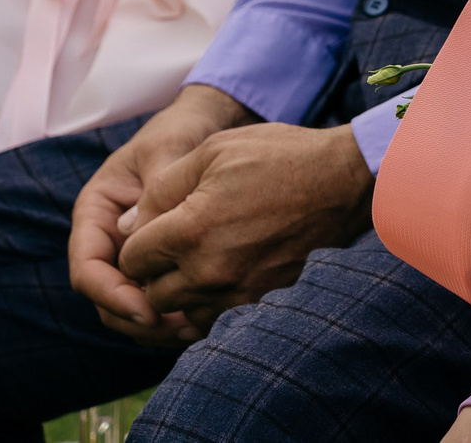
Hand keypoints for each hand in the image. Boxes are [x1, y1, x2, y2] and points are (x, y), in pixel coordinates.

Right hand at [68, 84, 259, 344]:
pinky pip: (159, 300)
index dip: (112, 296)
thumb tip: (138, 234)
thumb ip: (155, 188)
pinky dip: (177, 315)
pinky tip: (208, 318)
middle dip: (137, 320)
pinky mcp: (160, 265)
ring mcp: (132, 257)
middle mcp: (108, 242)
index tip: (149, 311)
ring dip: (158, 326)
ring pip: (131, 308)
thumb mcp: (166, 150)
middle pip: (107, 300)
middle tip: (180, 327)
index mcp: (95, 214)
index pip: (87, 270)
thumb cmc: (179, 133)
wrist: (205, 128)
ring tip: (197, 327)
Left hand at [114, 120, 374, 330]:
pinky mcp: (262, 301)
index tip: (155, 227)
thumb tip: (126, 226)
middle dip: (155, 272)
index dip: (136, 242)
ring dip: (182, 292)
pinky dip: (211, 302)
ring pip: (183, 312)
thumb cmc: (278, 157)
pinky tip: (224, 273)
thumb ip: (161, 189)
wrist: (345, 181)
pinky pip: (217, 319)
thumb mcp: (213, 151)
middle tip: (175, 246)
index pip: (132, 260)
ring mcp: (238, 292)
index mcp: (190, 230)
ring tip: (201, 259)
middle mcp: (209, 271)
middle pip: (153, 294)